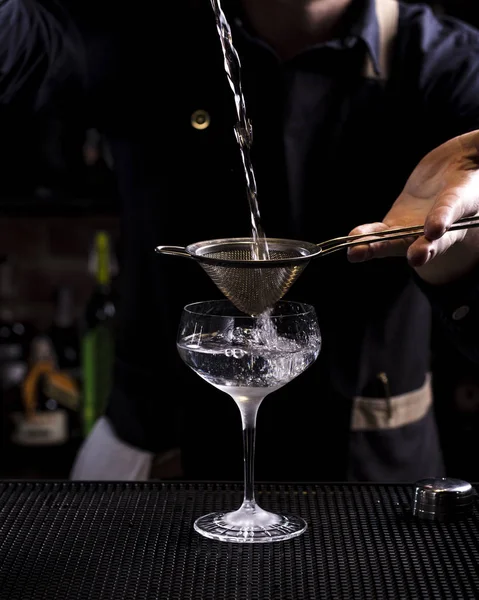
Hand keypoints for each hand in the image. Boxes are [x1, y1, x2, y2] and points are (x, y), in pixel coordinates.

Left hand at [347, 130, 478, 284]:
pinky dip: (365, 239)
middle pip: (432, 240)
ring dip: (378, 248)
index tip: (434, 229)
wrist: (457, 170)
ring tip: (357, 254)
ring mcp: (417, 227)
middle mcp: (441, 222)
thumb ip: (478, 145)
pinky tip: (351, 246)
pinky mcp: (398, 223)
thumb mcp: (478, 150)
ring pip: (399, 241)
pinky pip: (380, 233)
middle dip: (423, 249)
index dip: (443, 217)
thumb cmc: (473, 159)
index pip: (453, 208)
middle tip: (416, 258)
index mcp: (464, 199)